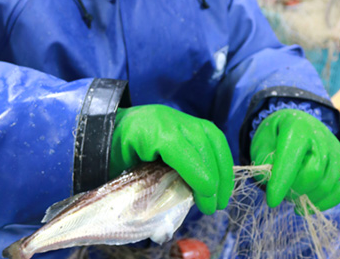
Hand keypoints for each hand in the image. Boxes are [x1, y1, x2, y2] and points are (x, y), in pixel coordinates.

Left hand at [110, 105, 233, 214]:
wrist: (116, 123)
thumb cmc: (116, 149)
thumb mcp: (123, 170)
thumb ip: (145, 190)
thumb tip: (164, 222)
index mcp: (150, 131)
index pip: (180, 150)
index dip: (198, 174)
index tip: (207, 199)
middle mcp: (170, 120)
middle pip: (202, 145)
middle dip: (214, 178)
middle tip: (213, 207)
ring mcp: (182, 118)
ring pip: (213, 139)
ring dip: (224, 169)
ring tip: (223, 196)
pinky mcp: (191, 121)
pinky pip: (214, 136)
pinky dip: (222, 158)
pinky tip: (223, 178)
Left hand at [250, 109, 339, 211]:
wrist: (298, 123)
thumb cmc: (277, 133)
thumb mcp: (262, 140)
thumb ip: (264, 160)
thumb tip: (272, 182)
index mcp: (298, 127)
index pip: (292, 157)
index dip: (282, 181)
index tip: (272, 201)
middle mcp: (322, 138)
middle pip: (313, 173)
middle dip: (294, 188)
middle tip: (281, 192)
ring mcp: (336, 153)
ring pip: (326, 185)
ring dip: (307, 197)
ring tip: (291, 195)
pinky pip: (339, 192)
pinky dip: (323, 203)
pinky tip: (306, 203)